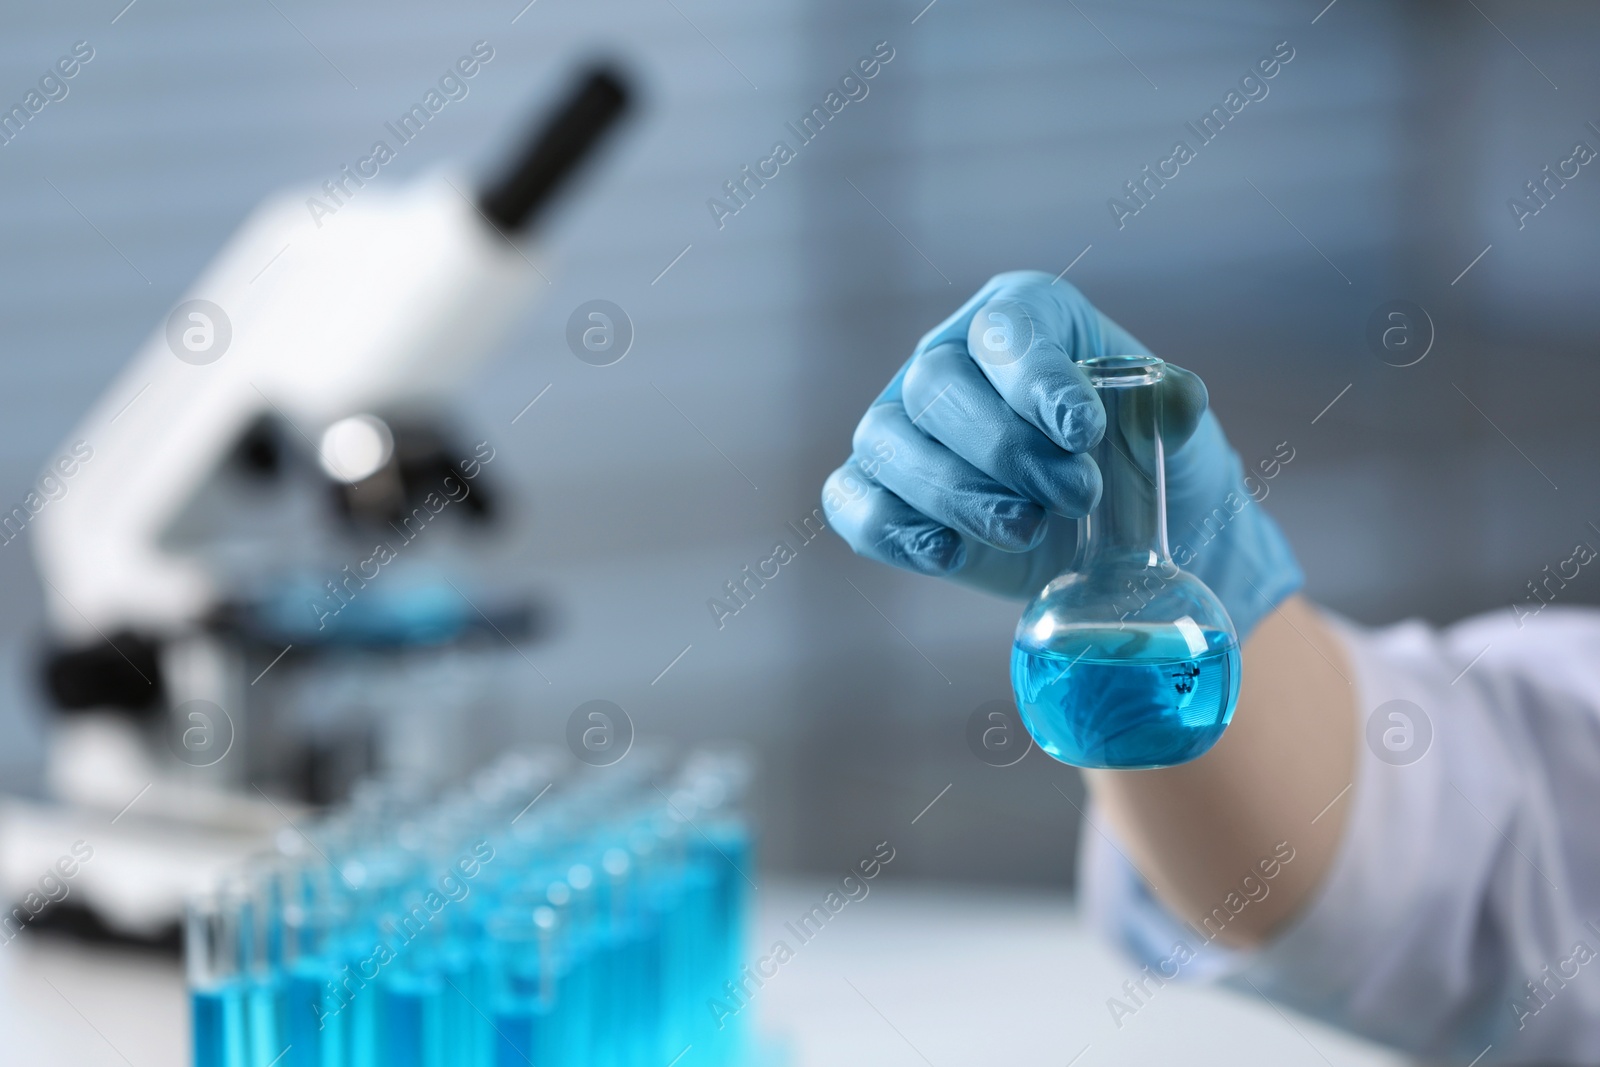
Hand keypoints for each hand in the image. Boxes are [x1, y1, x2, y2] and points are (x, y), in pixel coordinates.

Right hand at [821, 270, 1300, 638]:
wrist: (1126, 542)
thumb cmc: (1143, 465)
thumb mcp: (1173, 433)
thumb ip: (1173, 408)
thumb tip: (1176, 396)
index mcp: (1022, 319)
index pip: (1005, 326)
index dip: (1035, 377)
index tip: (1083, 433)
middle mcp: (950, 361)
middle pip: (936, 384)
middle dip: (1005, 449)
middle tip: (1076, 497)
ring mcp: (905, 427)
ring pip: (886, 441)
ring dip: (957, 493)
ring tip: (1027, 530)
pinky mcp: (882, 493)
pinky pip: (852, 502)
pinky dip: (892, 531)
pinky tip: (949, 555)